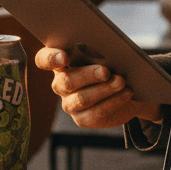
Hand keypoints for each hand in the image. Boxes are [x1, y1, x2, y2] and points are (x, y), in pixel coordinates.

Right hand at [34, 47, 162, 127]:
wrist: (126, 89)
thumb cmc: (112, 63)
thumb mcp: (104, 54)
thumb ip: (99, 49)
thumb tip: (106, 50)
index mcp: (59, 62)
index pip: (43, 59)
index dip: (51, 58)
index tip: (65, 57)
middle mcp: (60, 84)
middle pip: (66, 81)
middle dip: (88, 75)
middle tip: (106, 71)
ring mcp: (69, 104)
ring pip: (82, 99)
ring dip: (104, 89)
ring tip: (121, 82)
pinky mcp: (82, 120)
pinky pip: (96, 113)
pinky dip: (114, 101)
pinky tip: (126, 93)